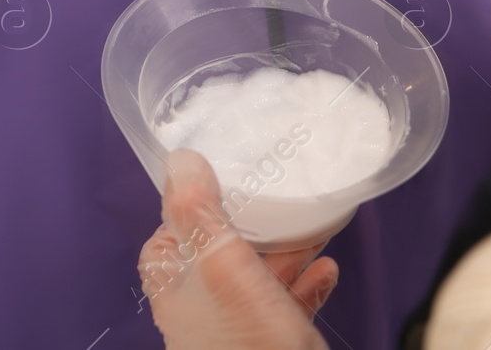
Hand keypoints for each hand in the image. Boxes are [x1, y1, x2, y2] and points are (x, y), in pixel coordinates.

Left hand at [140, 150, 337, 349]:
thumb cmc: (254, 346)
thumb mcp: (227, 269)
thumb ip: (200, 214)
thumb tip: (179, 160)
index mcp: (178, 295)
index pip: (163, 245)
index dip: (184, 214)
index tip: (215, 187)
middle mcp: (202, 317)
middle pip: (215, 257)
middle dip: (246, 226)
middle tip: (274, 200)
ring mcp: (238, 336)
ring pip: (253, 282)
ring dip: (282, 252)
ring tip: (311, 228)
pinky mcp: (272, 348)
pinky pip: (285, 310)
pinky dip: (305, 285)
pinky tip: (327, 271)